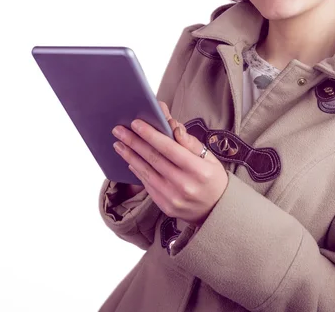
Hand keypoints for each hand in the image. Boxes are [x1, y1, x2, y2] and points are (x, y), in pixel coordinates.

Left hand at [111, 100, 227, 226]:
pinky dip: (137, 171)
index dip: (151, 135)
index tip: (135, 123)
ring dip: (130, 156)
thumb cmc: (212, 178)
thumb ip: (190, 142)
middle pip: (154, 158)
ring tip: (118, 144)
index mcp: (198, 170)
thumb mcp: (210, 158)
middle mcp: (185, 185)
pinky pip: (147, 185)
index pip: (170, 148)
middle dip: (134, 142)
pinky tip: (129, 160)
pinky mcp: (165, 206)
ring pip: (146, 172)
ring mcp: (173, 198)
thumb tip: (173, 126)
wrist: (216, 210)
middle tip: (118, 130)